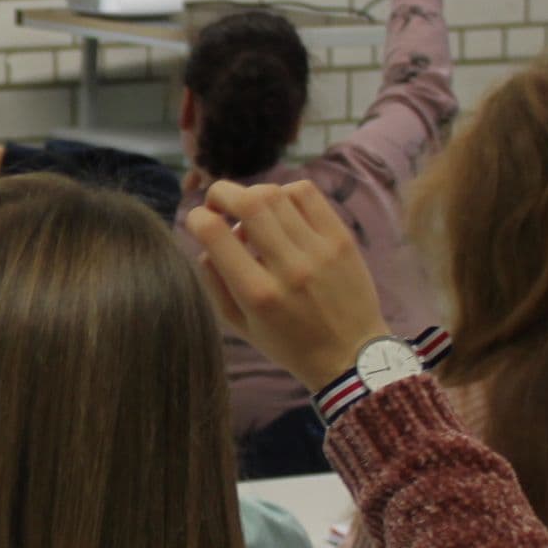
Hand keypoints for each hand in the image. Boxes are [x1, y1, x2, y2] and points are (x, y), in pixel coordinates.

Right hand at [186, 179, 390, 391]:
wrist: (350, 355)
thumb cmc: (289, 344)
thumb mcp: (240, 327)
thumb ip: (215, 283)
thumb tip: (205, 242)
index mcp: (257, 295)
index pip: (215, 234)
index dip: (197, 218)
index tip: (198, 220)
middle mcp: (288, 268)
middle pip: (248, 202)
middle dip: (221, 193)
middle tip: (217, 202)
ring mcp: (319, 250)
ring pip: (275, 194)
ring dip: (252, 194)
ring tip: (251, 211)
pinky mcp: (341, 239)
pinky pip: (307, 195)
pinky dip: (285, 193)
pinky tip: (282, 211)